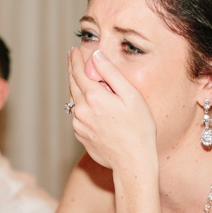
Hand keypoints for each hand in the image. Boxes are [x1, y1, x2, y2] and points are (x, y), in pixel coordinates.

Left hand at [67, 48, 156, 171]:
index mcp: (93, 97)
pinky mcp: (81, 136)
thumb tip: (97, 56)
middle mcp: (81, 110)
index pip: (78, 72)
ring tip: (84, 80)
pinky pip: (79, 116)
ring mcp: (79, 125)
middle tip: (73, 58)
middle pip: (72, 85)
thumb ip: (111, 73)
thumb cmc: (138, 128)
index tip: (74, 50)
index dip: (76, 59)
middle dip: (73, 70)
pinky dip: (83, 107)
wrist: (133, 162)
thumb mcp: (131, 96)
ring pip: (75, 101)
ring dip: (77, 89)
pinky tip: (92, 107)